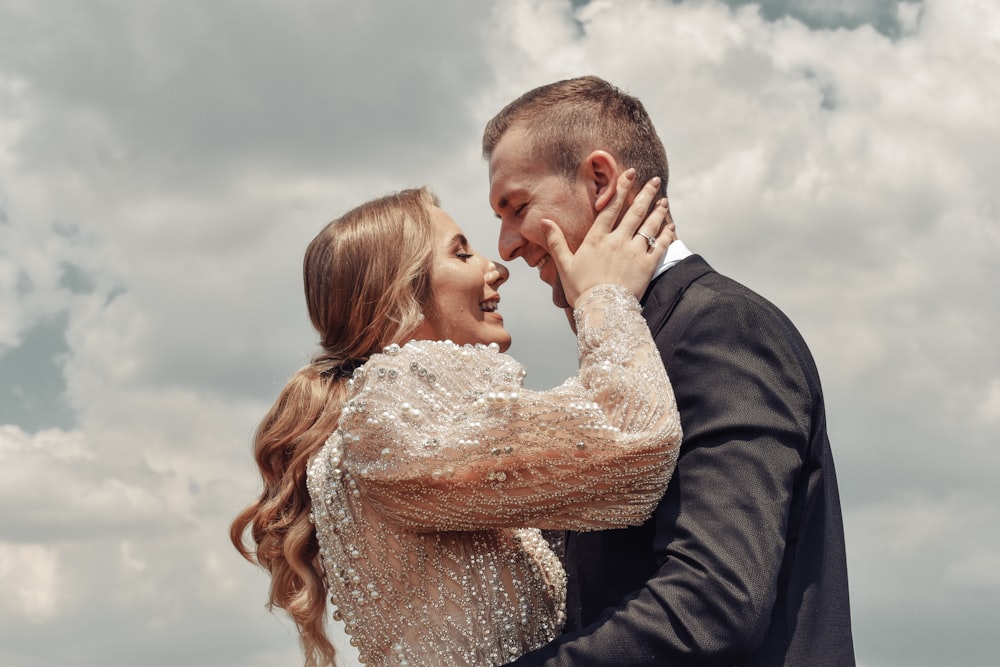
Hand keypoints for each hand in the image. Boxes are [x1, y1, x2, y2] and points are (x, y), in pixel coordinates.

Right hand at [540, 170, 674, 306]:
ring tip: (664, 200)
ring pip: (649, 225)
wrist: (602, 310)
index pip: (610, 207)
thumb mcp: (564, 265)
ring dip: (658, 211)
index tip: (629, 174)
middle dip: (645, 194)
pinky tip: (672, 226)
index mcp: (597, 238)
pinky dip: (667, 234)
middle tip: (654, 180)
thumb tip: (544, 221)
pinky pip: (661, 245)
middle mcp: (617, 241)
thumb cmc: (581, 290)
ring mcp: (635, 252)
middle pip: (634, 212)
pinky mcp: (647, 265)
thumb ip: (556, 241)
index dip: (620, 189)